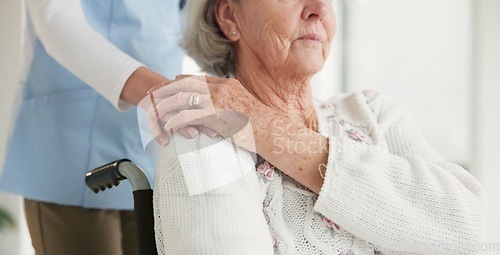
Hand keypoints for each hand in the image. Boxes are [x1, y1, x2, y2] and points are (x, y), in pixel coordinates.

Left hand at [140, 75, 274, 149]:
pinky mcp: (215, 115)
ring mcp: (218, 101)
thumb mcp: (246, 106)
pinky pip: (188, 115)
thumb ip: (232, 103)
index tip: (171, 83)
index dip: (182, 80)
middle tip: (154, 94)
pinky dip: (175, 120)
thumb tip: (222, 109)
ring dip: (167, 104)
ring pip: (183, 98)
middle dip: (167, 89)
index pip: (198, 78)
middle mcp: (221, 89)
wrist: (272, 132)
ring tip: (154, 111)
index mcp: (228, 85)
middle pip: (186, 84)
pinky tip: (167, 126)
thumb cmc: (262, 125)